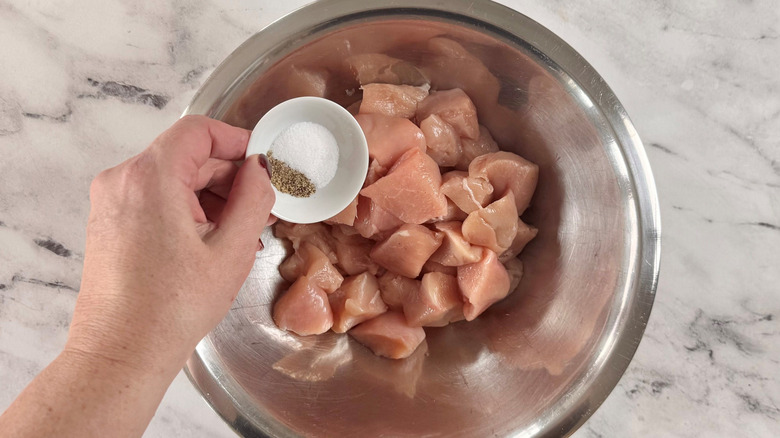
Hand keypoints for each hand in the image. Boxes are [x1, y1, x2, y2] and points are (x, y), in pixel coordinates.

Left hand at [66, 115, 274, 372]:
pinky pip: (157, 200)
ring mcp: (112, 202)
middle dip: (229, 178)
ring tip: (241, 235)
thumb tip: (260, 169)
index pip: (199, 131)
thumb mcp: (232, 250)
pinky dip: (189, 212)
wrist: (122, 353)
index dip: (237, 141)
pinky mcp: (111, 223)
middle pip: (187, 156)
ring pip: (174, 179)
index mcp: (149, 178)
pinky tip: (214, 243)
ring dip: (212, 198)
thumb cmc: (170, 308)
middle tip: (261, 208)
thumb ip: (254, 197)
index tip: (262, 163)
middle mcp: (123, 181)